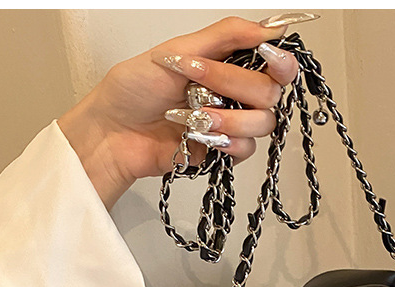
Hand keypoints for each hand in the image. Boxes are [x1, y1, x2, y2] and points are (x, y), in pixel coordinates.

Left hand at [57, 16, 300, 209]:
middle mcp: (235, 93)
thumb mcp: (177, 51)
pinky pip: (246, 149)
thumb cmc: (134, 90)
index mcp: (228, 63)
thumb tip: (268, 27)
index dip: (281, 61)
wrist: (114, 132)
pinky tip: (204, 137)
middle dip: (234, 84)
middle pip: (270, 92)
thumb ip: (225, 36)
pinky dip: (227, 142)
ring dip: (230, 118)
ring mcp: (231, 123)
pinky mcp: (223, 151)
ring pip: (262, 123)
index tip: (266, 55)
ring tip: (196, 117)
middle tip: (199, 81)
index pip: (276, 63)